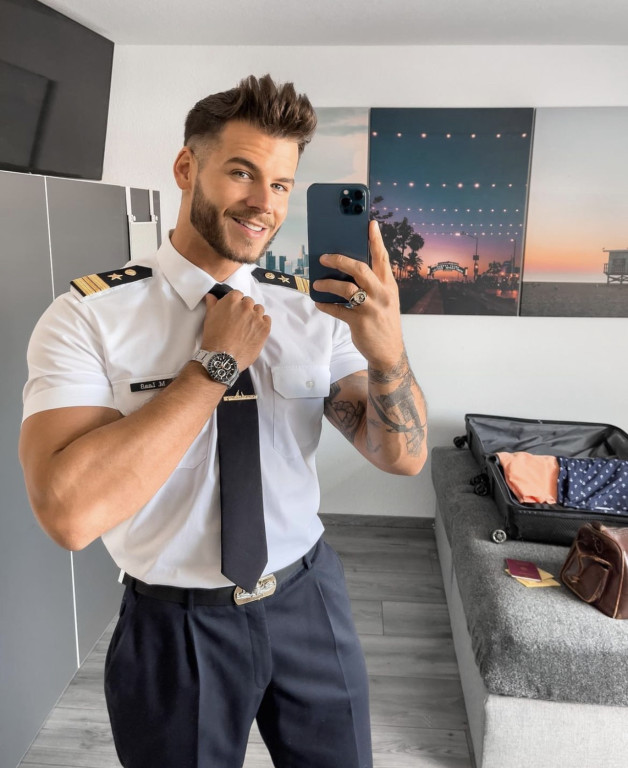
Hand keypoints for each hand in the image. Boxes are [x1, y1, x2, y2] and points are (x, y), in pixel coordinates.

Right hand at [202, 290, 270, 370]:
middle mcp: (246, 306)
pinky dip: (262, 324)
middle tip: (239, 321)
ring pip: (259, 310)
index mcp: (232, 300)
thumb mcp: (209, 318)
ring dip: (254, 315)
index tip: (233, 311)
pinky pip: (267, 320)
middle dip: (245, 309)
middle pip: (249, 302)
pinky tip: (255, 331)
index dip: (235, 303)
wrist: (222, 357)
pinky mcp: (264, 328)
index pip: (238, 295)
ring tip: (247, 327)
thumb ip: (212, 304)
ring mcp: (256, 317)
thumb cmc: (214, 338)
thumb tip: (211, 296)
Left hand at [313, 219, 403, 368]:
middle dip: (340, 260)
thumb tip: (350, 269)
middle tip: (324, 257)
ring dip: (328, 283)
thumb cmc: (384, 321)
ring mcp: (370, 308)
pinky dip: (326, 305)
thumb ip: (374, 284)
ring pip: (346, 288)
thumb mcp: (386, 299)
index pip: (382, 258)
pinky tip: (319, 302)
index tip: (370, 224)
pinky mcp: (359, 322)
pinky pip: (337, 310)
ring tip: (317, 283)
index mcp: (389, 285)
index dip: (376, 240)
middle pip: (360, 269)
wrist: (388, 352)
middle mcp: (381, 294)